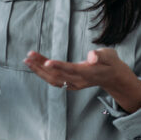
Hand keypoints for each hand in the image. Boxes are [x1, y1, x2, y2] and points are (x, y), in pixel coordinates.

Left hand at [25, 48, 140, 112]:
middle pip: (58, 75)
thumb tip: (92, 56)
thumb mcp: (110, 55)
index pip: (71, 69)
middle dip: (41, 66)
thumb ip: (101, 55)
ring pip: (53, 79)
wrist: (113, 77)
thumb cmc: (110, 63)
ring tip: (27, 60)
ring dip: (39, 70)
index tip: (46, 62)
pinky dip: (43, 74)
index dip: (58, 66)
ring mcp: (74, 84)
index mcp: (88, 73)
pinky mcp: (70, 84)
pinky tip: (35, 66)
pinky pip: (54, 81)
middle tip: (29, 56)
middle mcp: (79, 81)